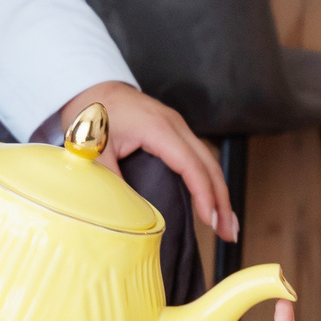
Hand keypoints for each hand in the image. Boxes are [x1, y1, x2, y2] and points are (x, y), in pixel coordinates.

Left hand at [56, 80, 236, 243]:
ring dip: (220, 193)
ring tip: (227, 225)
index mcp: (157, 128)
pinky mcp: (175, 132)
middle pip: (209, 165)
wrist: (92, 87)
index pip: (190, 165)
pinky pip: (199, 158)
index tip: (209, 221)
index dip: (203, 194)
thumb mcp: (95, 150)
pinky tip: (213, 201)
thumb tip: (127, 213)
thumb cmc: (92, 115)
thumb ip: (110, 179)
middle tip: (229, 233)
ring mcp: (178, 127)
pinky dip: (210, 181)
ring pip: (209, 162)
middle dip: (222, 200)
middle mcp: (175, 125)